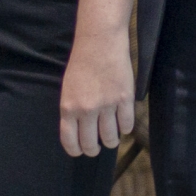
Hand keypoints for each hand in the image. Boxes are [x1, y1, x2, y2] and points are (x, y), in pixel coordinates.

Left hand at [59, 27, 135, 157]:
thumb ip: (72, 110)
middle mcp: (87, 110)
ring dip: (111, 141)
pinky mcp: (125, 99)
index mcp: (68, 108)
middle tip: (97, 147)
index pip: (70, 140)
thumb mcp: (67, 89)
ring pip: (111, 137)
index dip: (75, 150)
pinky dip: (125, 128)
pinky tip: (122, 125)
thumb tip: (78, 130)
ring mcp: (107, 106)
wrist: (99, 44)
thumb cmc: (81, 65)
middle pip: (91, 144)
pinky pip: (127, 125)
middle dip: (94, 149)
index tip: (80, 152)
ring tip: (111, 138)